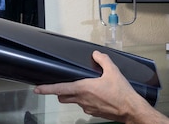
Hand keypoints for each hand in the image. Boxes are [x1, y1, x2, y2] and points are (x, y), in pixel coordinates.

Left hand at [34, 50, 166, 122]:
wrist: (131, 109)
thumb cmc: (121, 93)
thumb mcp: (113, 71)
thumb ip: (102, 60)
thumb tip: (95, 54)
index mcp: (83, 88)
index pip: (60, 89)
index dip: (47, 89)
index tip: (37, 89)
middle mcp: (82, 100)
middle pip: (63, 97)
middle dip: (59, 91)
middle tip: (61, 85)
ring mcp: (88, 108)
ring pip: (74, 101)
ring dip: (73, 95)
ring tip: (83, 87)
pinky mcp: (94, 113)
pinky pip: (85, 105)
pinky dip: (85, 100)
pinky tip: (96, 94)